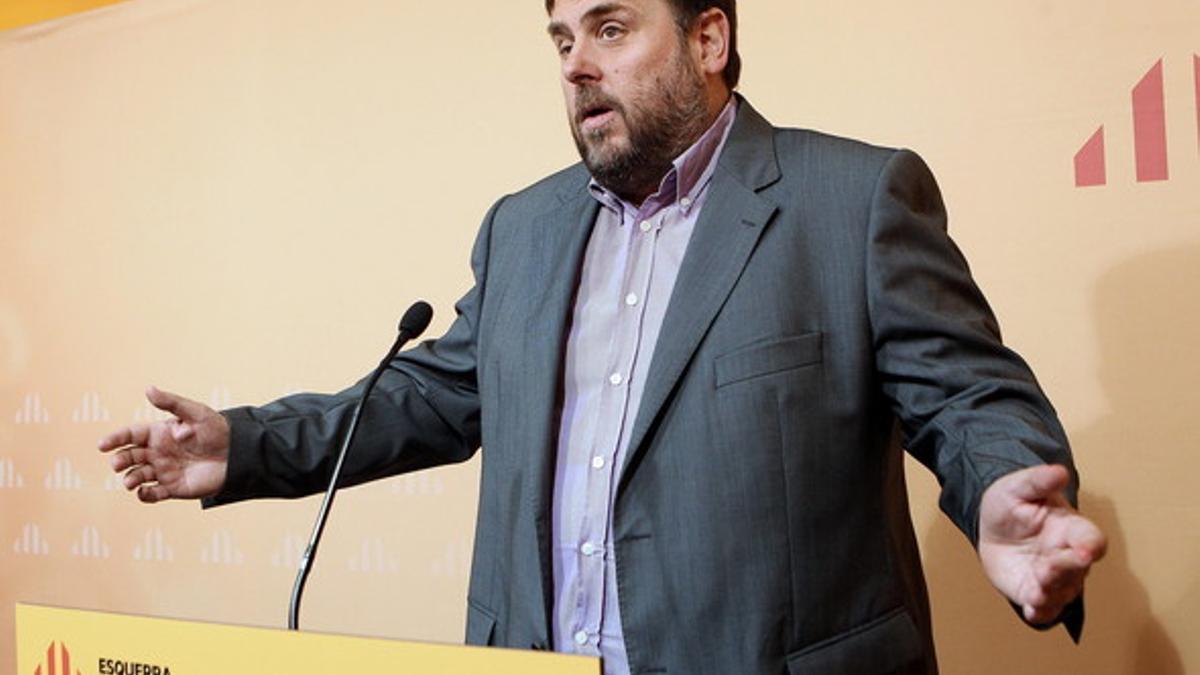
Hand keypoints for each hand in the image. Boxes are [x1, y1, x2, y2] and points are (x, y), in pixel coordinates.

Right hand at [98, 386, 230, 502]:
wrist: (237, 454)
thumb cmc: (217, 430)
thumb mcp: (196, 413)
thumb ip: (172, 403)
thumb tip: (148, 389)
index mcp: (158, 434)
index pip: (130, 435)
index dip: (115, 439)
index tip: (102, 444)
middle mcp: (157, 452)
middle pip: (129, 457)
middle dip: (120, 461)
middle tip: (118, 464)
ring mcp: (164, 471)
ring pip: (137, 476)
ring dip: (130, 479)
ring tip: (131, 482)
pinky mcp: (173, 488)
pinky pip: (153, 494)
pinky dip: (145, 496)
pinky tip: (144, 493)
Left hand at [978, 464, 1106, 624]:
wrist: (990, 526)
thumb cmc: (1011, 504)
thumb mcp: (1017, 487)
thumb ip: (1038, 480)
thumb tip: (1059, 471)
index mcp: (1070, 528)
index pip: (1091, 539)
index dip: (1090, 546)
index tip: (1084, 551)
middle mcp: (1067, 556)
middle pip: (1079, 570)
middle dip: (1065, 571)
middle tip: (1046, 568)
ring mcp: (1054, 577)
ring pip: (1063, 592)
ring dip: (1052, 593)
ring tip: (1037, 592)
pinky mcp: (1035, 592)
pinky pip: (1045, 609)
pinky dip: (1041, 613)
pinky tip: (1032, 611)